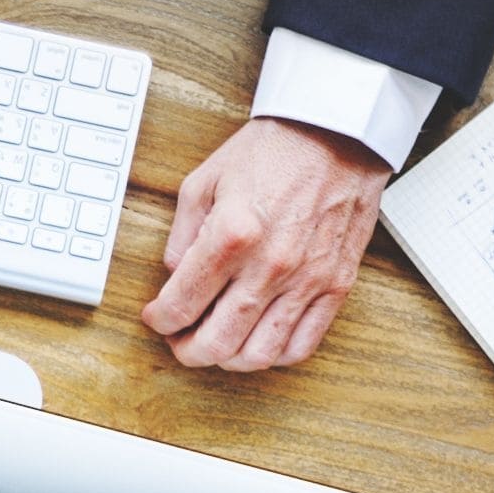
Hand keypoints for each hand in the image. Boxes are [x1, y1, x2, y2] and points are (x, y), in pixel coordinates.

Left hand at [141, 115, 389, 371]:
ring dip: (228, 359)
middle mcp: (270, 265)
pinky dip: (274, 356)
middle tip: (179, 340)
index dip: (159, 320)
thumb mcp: (205, 180)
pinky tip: (258, 340)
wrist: (336, 133)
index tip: (156, 316)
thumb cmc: (273, 150)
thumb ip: (182, 234)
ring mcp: (307, 280)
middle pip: (216, 343)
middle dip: (186, 351)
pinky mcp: (336, 285)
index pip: (181, 305)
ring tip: (217, 342)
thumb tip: (174, 277)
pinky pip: (302, 344)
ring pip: (258, 355)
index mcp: (232, 235)